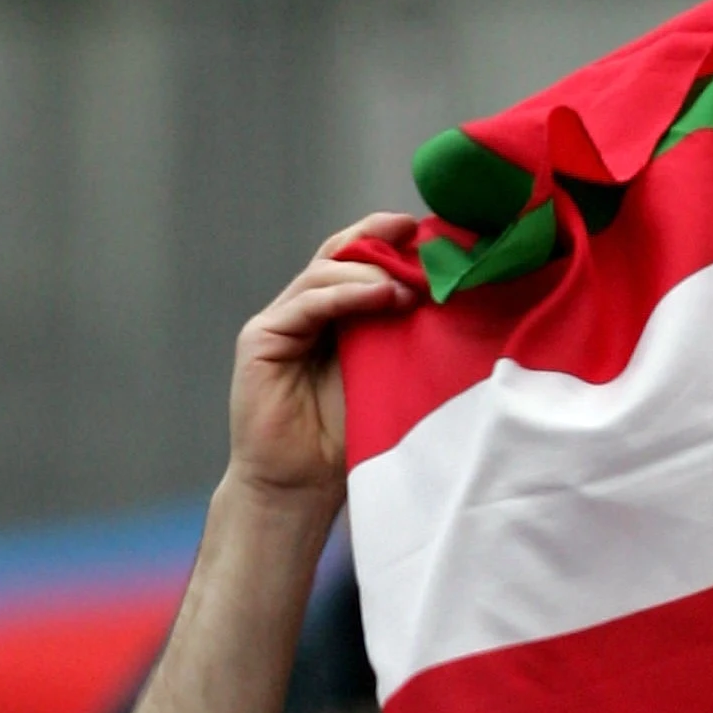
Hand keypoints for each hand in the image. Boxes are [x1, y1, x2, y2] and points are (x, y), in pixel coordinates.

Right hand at [226, 214, 419, 510]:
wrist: (302, 482)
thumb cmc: (351, 433)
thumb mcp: (390, 369)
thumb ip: (403, 330)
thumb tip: (450, 291)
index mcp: (336, 311)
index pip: (359, 258)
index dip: (389, 237)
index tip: (432, 229)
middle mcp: (305, 308)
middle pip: (337, 252)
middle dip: (377, 238)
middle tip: (418, 235)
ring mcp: (281, 321)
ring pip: (324, 272)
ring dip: (370, 270)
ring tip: (409, 284)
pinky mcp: (262, 338)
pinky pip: (307, 304)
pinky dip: (346, 294)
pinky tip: (381, 295)